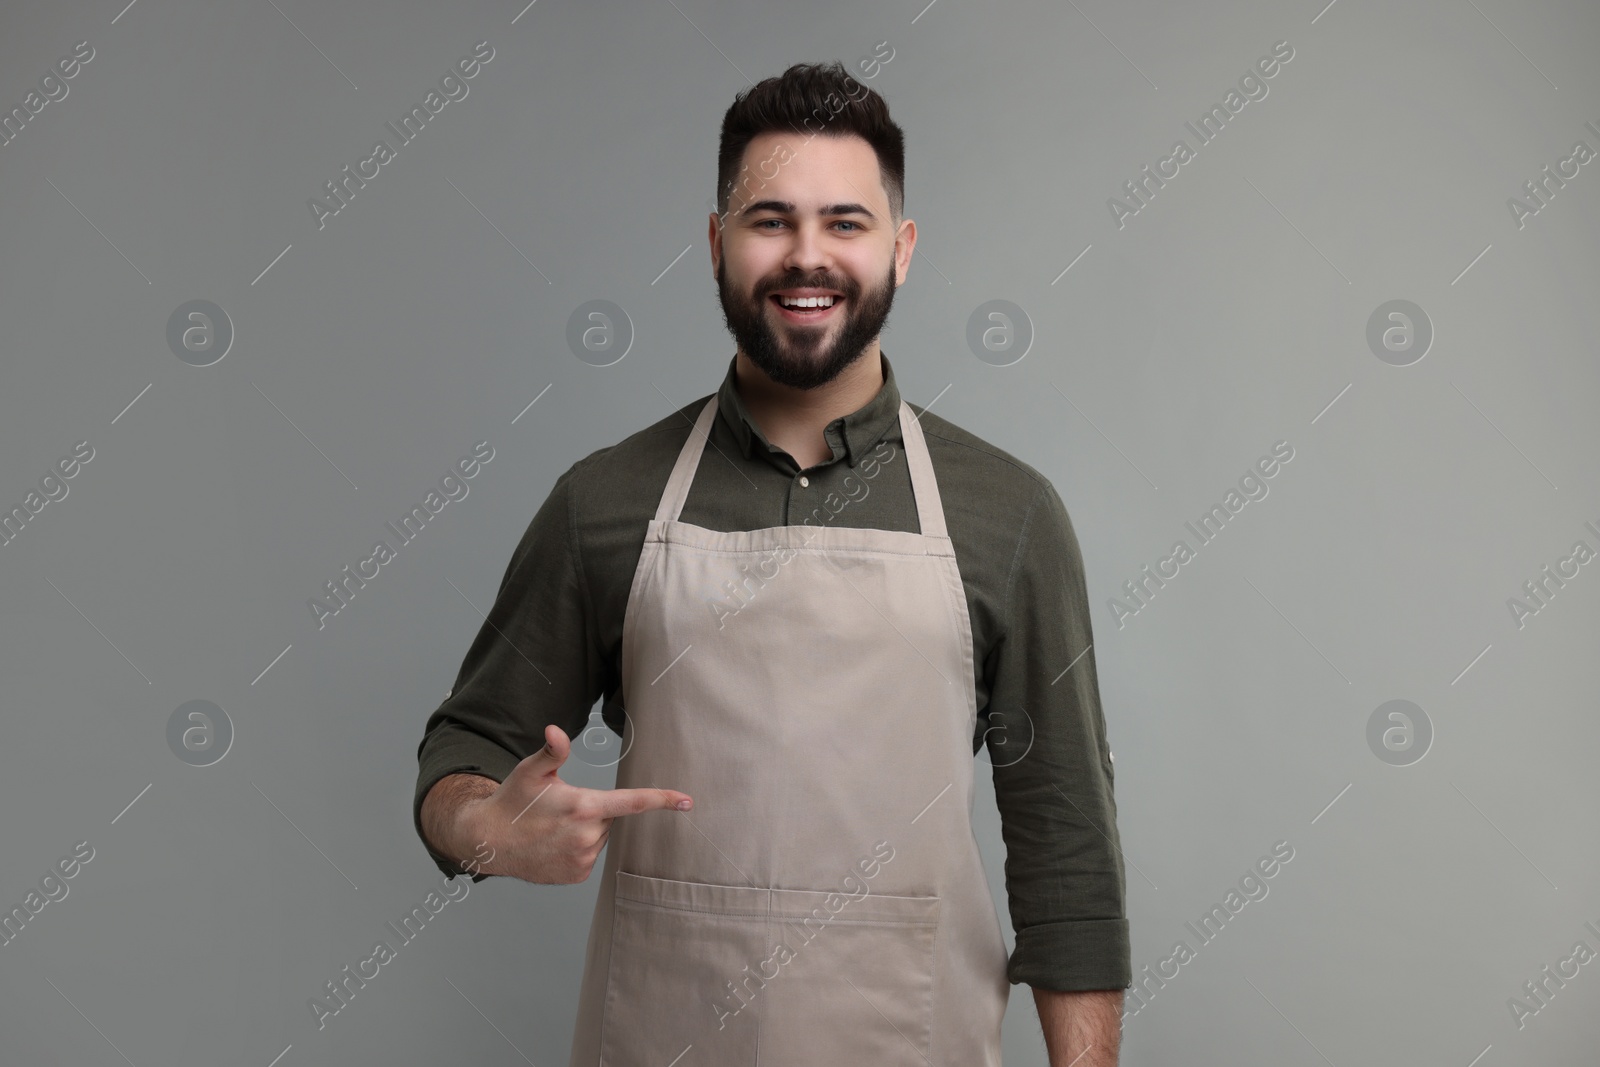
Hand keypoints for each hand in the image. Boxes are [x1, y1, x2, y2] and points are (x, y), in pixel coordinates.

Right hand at [464, 723, 691, 883]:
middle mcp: (587, 836)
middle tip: (564, 807)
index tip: (687, 801)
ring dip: (587, 829)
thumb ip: (552, 751)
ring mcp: (582, 859)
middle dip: (595, 809)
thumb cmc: (512, 801)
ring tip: (555, 827)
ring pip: (601, 837)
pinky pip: (590, 855)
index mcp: (583, 807)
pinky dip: (579, 847)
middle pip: (611, 817)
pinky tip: (554, 844)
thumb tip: (556, 730)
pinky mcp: (576, 875)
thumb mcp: (530, 771)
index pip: (632, 802)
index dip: (662, 799)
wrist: (489, 841)